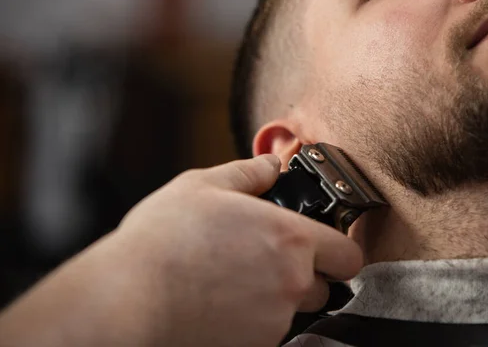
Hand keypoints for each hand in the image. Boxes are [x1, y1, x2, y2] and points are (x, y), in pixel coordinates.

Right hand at [115, 155, 363, 346]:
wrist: (130, 298)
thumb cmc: (163, 241)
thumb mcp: (203, 186)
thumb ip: (248, 173)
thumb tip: (270, 165)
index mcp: (290, 238)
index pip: (348, 254)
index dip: (338, 249)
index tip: (322, 247)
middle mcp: (292, 283)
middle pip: (324, 286)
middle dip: (304, 275)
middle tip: (266, 262)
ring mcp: (274, 321)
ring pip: (294, 311)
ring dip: (275, 299)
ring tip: (233, 282)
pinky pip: (268, 334)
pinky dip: (252, 322)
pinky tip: (220, 304)